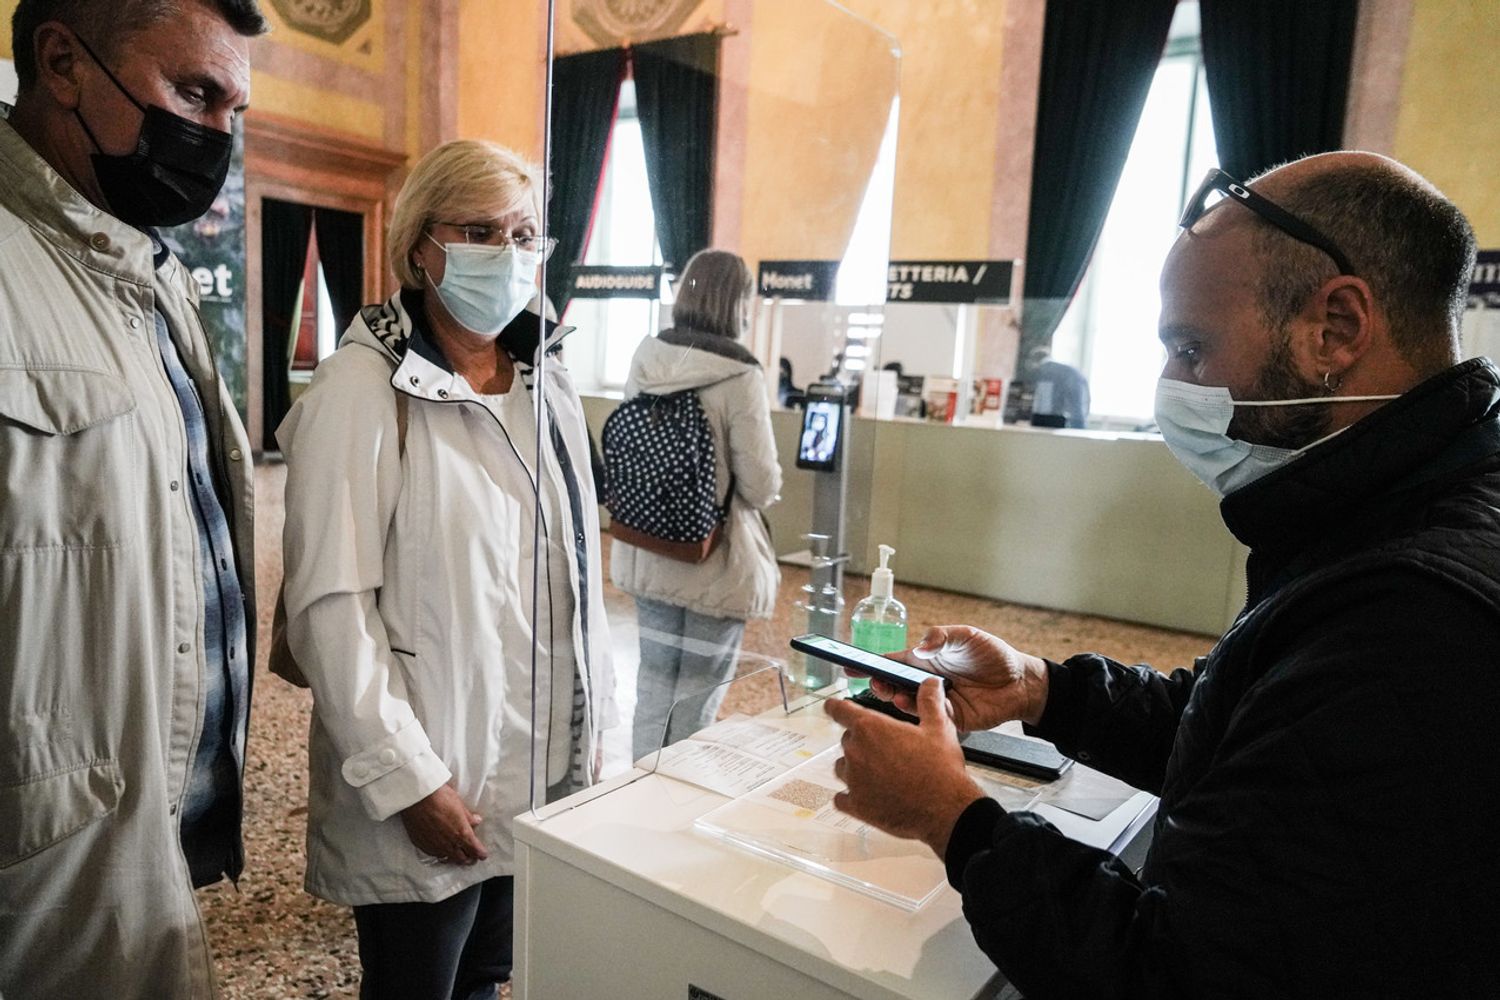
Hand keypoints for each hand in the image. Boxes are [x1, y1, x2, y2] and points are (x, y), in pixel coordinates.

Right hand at [399, 784, 487, 864]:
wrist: (417, 798)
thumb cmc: (439, 798)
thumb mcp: (460, 805)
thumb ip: (468, 818)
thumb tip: (476, 822)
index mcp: (462, 834)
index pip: (476, 851)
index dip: (481, 854)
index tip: (482, 854)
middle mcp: (449, 844)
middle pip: (462, 859)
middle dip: (469, 858)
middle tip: (471, 857)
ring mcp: (435, 846)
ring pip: (447, 858)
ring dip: (454, 857)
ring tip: (456, 855)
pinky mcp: (422, 845)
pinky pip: (434, 854)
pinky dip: (440, 854)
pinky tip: (440, 850)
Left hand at [824, 679, 984, 856]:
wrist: (945, 810)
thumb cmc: (941, 769)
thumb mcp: (939, 728)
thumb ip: (930, 702)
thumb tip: (931, 683)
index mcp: (871, 728)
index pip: (839, 710)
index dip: (836, 707)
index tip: (833, 707)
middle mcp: (856, 752)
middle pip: (846, 740)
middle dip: (861, 742)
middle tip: (886, 750)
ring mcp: (853, 780)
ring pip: (843, 767)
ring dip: (855, 768)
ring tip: (881, 773)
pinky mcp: (856, 805)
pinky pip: (841, 798)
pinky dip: (850, 796)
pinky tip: (868, 795)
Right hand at [868, 625, 1048, 730]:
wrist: (1020, 682)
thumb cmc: (993, 655)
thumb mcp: (968, 636)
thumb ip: (943, 637)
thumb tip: (921, 647)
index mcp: (926, 661)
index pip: (892, 662)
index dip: (870, 664)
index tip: (849, 665)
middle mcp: (926, 683)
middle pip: (894, 686)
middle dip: (879, 685)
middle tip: (874, 683)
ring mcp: (936, 702)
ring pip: (907, 704)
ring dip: (895, 699)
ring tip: (892, 694)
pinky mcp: (949, 719)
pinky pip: (928, 718)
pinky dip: (918, 712)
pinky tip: (914, 704)